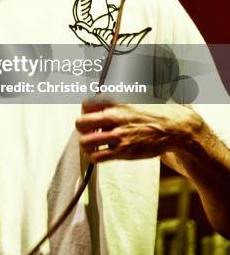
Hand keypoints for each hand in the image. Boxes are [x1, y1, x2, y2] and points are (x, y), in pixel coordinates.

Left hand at [75, 101, 199, 162]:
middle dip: (80, 127)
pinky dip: (93, 157)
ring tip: (90, 144)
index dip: (84, 110)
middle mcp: (115, 117)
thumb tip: (103, 97)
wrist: (174, 128)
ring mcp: (119, 135)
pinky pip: (98, 156)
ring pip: (86, 141)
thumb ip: (118, 100)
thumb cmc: (154, 113)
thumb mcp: (135, 98)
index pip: (86, 103)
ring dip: (85, 144)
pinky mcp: (124, 151)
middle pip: (81, 122)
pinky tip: (97, 154)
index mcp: (117, 102)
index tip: (88, 114)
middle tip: (86, 130)